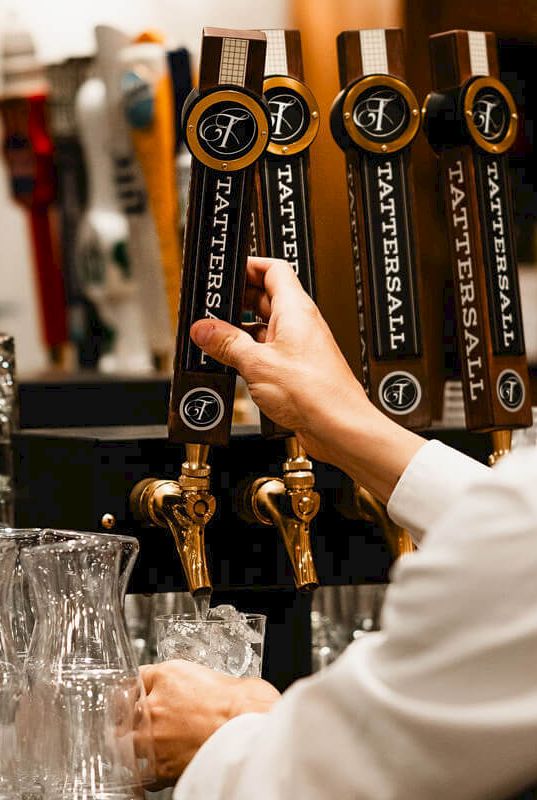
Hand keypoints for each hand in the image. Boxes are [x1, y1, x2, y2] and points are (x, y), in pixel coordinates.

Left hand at [139, 660, 279, 787]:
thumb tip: (186, 690)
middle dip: (130, 715)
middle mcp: (154, 704)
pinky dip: (148, 771)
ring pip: (127, 740)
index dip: (141, 686)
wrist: (248, 728)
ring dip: (135, 742)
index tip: (139, 692)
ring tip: (147, 745)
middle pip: (125, 709)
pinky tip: (157, 767)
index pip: (140, 677)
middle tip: (142, 719)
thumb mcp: (215, 673)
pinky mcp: (160, 766)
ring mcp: (154, 737)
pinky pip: (142, 771)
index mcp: (166, 676)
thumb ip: (191, 680)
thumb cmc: (239, 702)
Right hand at [191, 257, 369, 464]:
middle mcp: (300, 324)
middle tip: (212, 307)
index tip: (225, 271)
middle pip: (266, 297)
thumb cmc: (316, 393)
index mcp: (296, 309)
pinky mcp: (297, 370)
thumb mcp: (257, 364)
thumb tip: (205, 329)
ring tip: (215, 338)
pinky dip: (249, 353)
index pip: (273, 268)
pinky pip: (269, 351)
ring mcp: (299, 347)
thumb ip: (227, 344)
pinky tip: (233, 364)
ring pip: (265, 326)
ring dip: (241, 330)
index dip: (248, 265)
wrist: (339, 428)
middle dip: (238, 299)